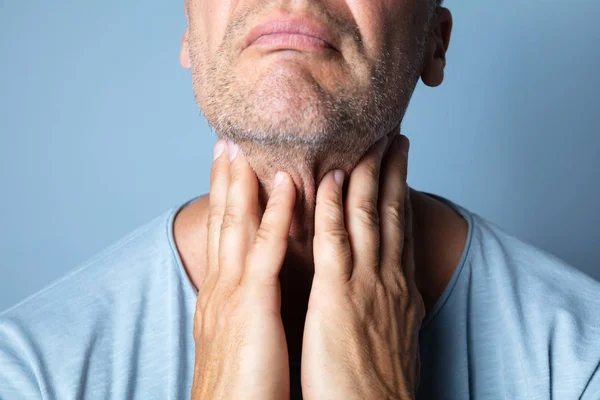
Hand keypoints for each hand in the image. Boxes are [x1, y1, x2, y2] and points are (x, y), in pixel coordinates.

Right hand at [191, 140, 295, 399]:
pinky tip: (284, 182)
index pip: (223, 237)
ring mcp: (234, 293)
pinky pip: (264, 248)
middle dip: (224, 179)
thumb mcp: (241, 341)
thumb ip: (248, 311)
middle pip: (223, 221)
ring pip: (238, 224)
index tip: (228, 170)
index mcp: (222, 298)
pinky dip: (274, 212)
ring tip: (245, 144)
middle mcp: (222, 287)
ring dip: (244, 180)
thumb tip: (258, 296)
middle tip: (227, 142)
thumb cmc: (242, 390)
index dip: (224, 200)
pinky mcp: (252, 305)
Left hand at [301, 134, 425, 399]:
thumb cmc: (378, 383)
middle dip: (391, 170)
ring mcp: (365, 283)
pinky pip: (334, 238)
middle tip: (391, 136)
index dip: (400, 192)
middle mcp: (388, 277)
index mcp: (398, 288)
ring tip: (366, 138)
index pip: (399, 227)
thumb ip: (391, 305)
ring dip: (365, 172)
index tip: (398, 164)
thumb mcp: (394, 335)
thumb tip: (394, 293)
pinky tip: (329, 177)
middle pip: (390, 211)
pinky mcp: (338, 295)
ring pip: (366, 214)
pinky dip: (332, 205)